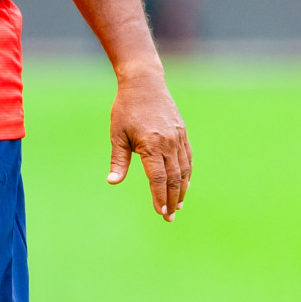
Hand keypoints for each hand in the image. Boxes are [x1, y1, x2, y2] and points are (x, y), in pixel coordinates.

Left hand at [107, 71, 191, 220]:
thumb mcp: (117, 134)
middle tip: (169, 217)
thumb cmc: (126, 110)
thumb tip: (112, 182)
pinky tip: (184, 186)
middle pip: (173, 179)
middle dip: (172, 200)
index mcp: (151, 145)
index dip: (159, 197)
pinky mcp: (183, 135)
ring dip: (182, 191)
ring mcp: (179, 139)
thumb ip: (118, 160)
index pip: (158, 178)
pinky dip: (187, 175)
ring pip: (184, 171)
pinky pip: (188, 160)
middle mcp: (169, 143)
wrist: (144, 84)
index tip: (160, 212)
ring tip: (178, 206)